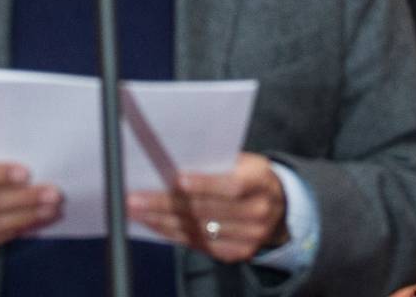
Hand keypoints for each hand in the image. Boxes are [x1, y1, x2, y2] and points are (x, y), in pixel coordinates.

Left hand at [128, 153, 286, 262]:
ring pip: (198, 230)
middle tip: (135, 198)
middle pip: (207, 211)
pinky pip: (199, 245)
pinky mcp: (237, 253)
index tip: (175, 180)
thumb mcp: (245, 162)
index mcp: (261, 182)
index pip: (232, 186)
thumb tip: (173, 164)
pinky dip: (172, 234)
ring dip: (161, 221)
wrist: (281, 207)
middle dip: (166, 204)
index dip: (204, 184)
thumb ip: (218, 164)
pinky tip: (154, 224)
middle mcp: (259, 212)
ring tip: (136, 211)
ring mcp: (249, 237)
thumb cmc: (251, 177)